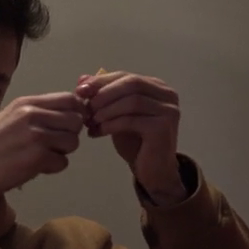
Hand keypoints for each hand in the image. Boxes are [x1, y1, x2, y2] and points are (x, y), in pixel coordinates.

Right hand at [0, 91, 86, 199]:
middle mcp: (33, 114)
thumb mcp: (9, 119)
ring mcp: (37, 135)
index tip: (66, 126)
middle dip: (69, 135)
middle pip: (76, 120)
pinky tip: (34, 168)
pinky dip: (52, 168)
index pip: (70, 99)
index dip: (74, 113)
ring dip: (61, 153)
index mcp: (26, 103)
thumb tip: (64, 116)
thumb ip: (35, 114)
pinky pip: (63, 162)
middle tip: (52, 145)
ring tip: (40, 157)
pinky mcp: (38, 157)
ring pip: (73, 142)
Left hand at [76, 71, 181, 196]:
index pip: (126, 76)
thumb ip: (103, 96)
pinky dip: (110, 124)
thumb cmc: (136, 143)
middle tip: (85, 107)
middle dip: (103, 94)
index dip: (101, 81)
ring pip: (131, 101)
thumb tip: (82, 78)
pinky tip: (97, 132)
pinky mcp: (163, 127)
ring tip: (90, 122)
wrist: (154, 172)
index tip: (79, 90)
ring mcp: (168, 110)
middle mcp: (168, 95)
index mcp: (158, 87)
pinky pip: (131, 120)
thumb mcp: (116, 115)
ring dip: (106, 110)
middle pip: (131, 83)